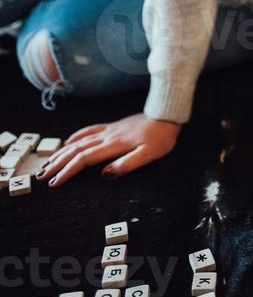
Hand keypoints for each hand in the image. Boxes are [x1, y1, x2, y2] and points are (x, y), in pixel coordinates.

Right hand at [34, 112, 181, 186]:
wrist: (167, 114)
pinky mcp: (113, 127)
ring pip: (79, 140)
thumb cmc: (161, 137)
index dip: (67, 171)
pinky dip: (75, 137)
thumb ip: (127, 165)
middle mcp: (107, 136)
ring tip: (48, 161)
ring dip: (62, 151)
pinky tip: (68, 141)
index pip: (84, 159)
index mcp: (114, 145)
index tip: (54, 182)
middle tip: (42, 175)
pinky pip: (89, 130)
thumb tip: (104, 175)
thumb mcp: (149, 154)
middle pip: (76, 149)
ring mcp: (109, 130)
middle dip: (57, 163)